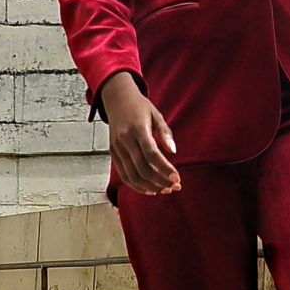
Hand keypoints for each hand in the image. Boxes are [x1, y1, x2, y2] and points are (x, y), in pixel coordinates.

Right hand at [101, 72, 180, 195]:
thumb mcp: (156, 115)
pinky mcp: (113, 154)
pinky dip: (137, 186)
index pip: (151, 154)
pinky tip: (151, 190)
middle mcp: (124, 140)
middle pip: (142, 168)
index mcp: (137, 128)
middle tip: (176, 186)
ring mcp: (116, 148)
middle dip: (161, 181)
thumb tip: (173, 152)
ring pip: (133, 176)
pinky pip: (124, 176)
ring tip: (166, 190)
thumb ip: (165, 133)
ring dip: (151, 187)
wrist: (117, 99)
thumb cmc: (140, 107)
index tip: (177, 178)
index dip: (165, 169)